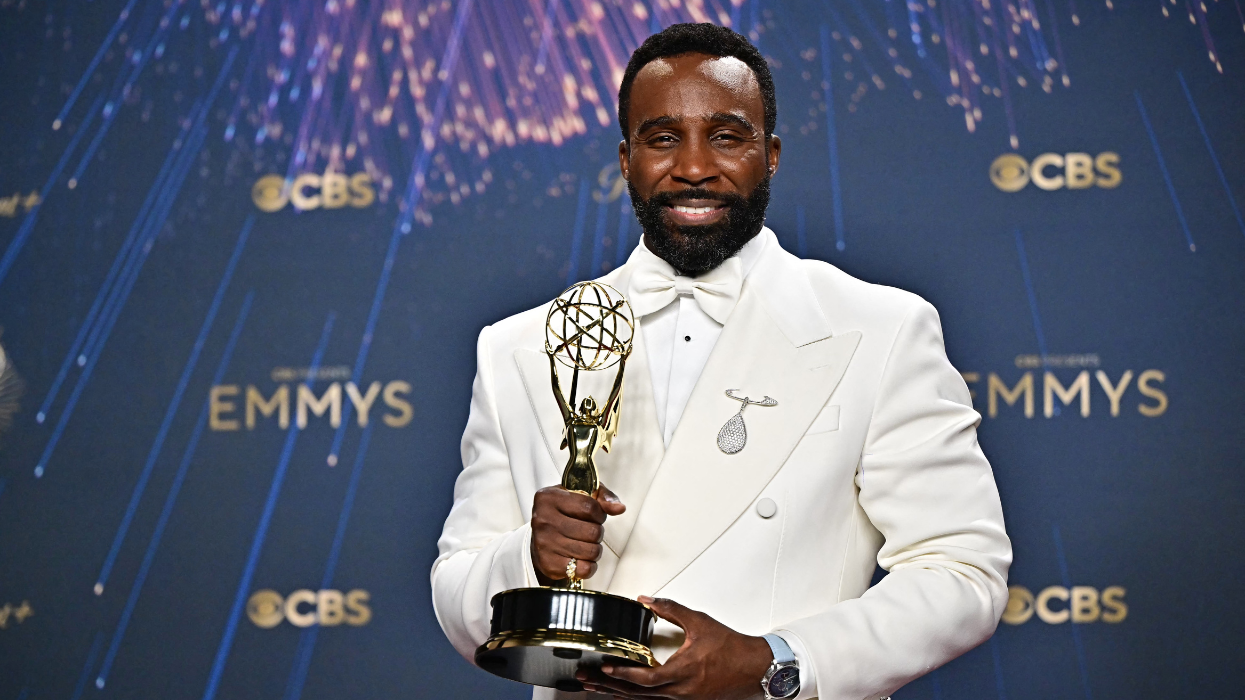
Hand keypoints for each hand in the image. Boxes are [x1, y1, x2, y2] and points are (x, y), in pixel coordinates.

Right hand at [530, 485, 624, 583]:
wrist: (538, 537)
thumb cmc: (562, 513)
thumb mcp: (579, 495)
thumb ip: (602, 497)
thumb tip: (619, 508)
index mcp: (549, 498)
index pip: (589, 507)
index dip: (600, 514)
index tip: (596, 516)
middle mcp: (543, 520)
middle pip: (592, 531)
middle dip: (598, 533)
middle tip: (590, 532)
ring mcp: (545, 543)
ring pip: (591, 551)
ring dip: (595, 549)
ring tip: (586, 544)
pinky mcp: (549, 564)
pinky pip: (584, 569)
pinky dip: (589, 566)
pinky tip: (582, 559)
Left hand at [577, 596, 773, 699]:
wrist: (756, 668)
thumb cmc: (732, 649)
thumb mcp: (700, 622)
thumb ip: (671, 609)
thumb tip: (648, 600)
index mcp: (683, 673)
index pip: (645, 679)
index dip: (623, 675)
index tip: (605, 668)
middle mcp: (680, 692)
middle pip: (637, 695)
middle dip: (609, 687)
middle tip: (588, 679)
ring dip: (618, 693)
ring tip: (596, 686)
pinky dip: (635, 697)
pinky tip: (623, 693)